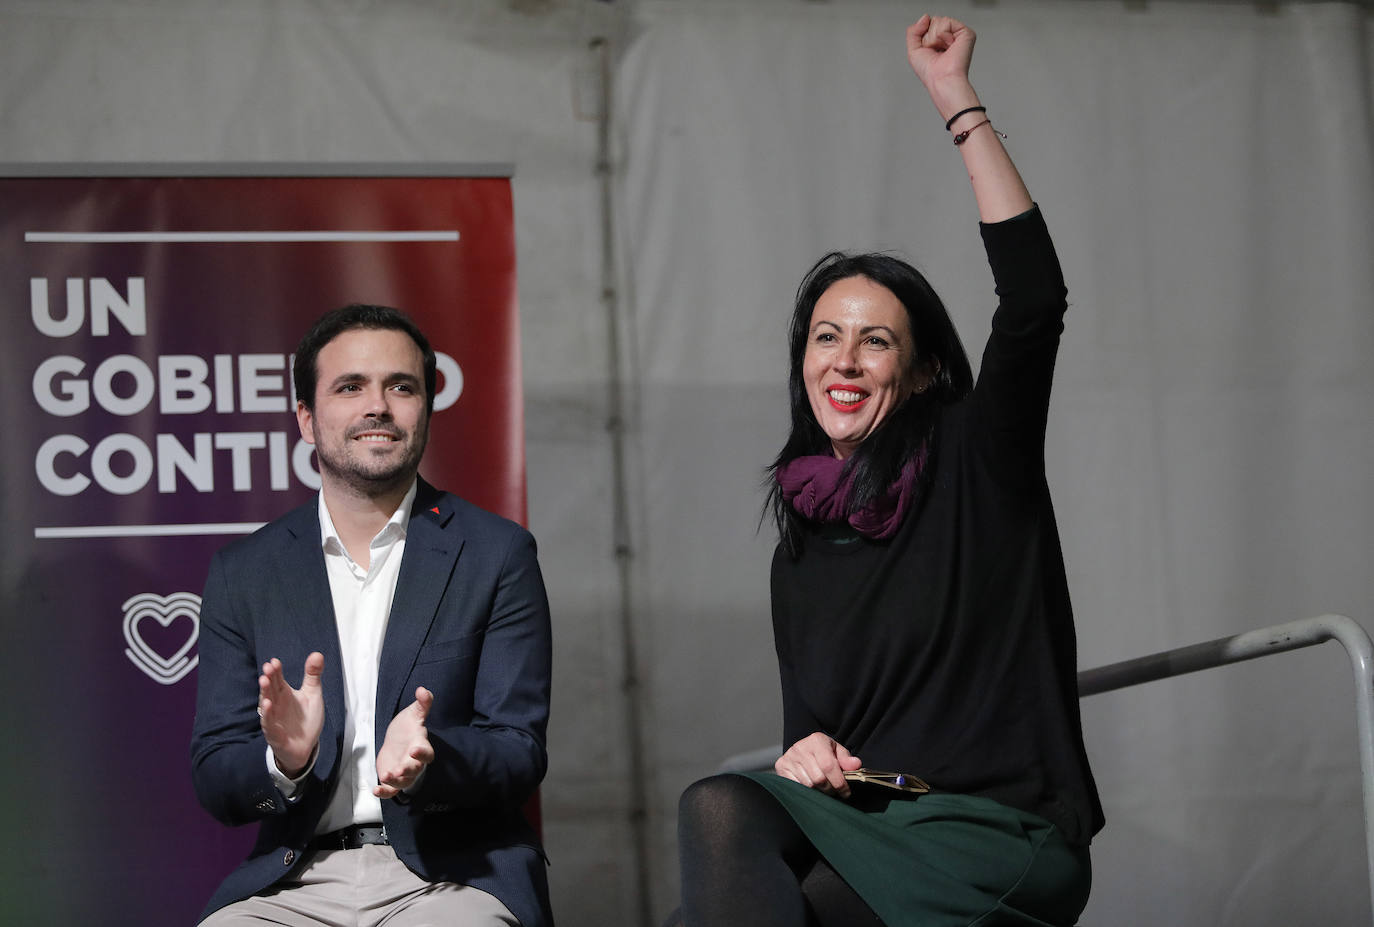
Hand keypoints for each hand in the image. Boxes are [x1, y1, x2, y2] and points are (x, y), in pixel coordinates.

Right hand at [259, 652, 324, 777]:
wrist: (306, 746)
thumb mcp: (312, 694)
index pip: (278, 679)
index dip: (276, 671)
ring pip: (267, 704)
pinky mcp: (275, 733)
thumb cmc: (306, 720)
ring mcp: (274, 719)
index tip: (275, 661)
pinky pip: (269, 723)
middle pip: (271, 689)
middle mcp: (276, 704)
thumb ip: (313, 675)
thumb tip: (317, 654)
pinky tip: (268, 705)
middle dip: (269, 678)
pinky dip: (268, 715)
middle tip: (268, 667)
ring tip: (264, 681)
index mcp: (284, 694)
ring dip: (265, 693)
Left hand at [374, 686, 435, 798]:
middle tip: (399, 770)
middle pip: (415, 770)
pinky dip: (384, 792)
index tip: (414, 750)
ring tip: (386, 776)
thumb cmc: (408, 728)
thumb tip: (423, 690)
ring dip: (395, 781)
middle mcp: (414, 763)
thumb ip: (422, 704)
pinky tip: (375, 790)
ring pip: (403, 782)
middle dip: (408, 770)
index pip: (426, 753)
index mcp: (421, 746)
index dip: (422, 753)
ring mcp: (404, 773)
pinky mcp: (392, 781)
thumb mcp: (414, 714)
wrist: (397, 741)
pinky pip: (390, 790)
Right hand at [774, 732, 862, 798]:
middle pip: (819, 779)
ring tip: (823, 788)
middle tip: (834, 791)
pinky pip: (796, 786)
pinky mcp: (781, 766)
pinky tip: (811, 787)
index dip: (839, 782)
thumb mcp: (837, 752)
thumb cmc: (823, 752)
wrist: (804, 749)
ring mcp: (789, 757)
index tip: (846, 792)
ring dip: (818, 791)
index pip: (829, 766)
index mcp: (817, 740)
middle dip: (830, 789)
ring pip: (808, 785)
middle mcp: (800, 747)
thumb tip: (856, 765)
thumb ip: (847, 759)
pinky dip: (806, 790)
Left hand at [906, 14, 977, 116]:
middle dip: (928, 37)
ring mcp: (958, 34)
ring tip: (942, 50)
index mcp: (939, 41)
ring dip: (934, 38)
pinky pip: (946, 22)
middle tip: (936, 51)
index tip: (929, 51)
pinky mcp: (966, 33)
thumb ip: (913, 30)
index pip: (927, 25)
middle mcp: (950, 36)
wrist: (941, 79)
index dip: (923, 37)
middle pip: (932, 21)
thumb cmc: (929, 72)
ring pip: (938, 20)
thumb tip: (926, 17)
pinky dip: (942, 35)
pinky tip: (949, 46)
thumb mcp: (913, 50)